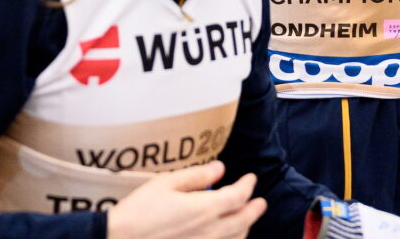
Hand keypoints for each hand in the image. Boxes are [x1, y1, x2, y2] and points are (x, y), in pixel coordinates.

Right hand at [107, 162, 266, 238]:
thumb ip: (196, 176)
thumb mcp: (166, 184)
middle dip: (254, 210)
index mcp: (205, 209)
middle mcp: (209, 231)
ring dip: (245, 229)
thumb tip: (220, 169)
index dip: (248, 186)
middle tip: (260, 202)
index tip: (251, 178)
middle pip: (243, 221)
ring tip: (246, 221)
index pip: (238, 196)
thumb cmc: (139, 211)